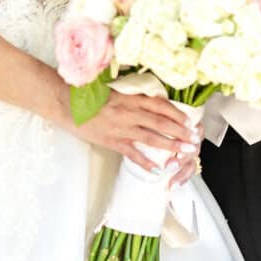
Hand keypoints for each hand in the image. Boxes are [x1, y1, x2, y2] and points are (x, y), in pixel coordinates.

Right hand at [68, 89, 201, 173]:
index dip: (177, 113)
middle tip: (194, 139)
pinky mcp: (112, 141)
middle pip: (161, 122)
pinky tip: (157, 170)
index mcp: (131, 97)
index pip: (160, 105)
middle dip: (180, 131)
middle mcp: (129, 112)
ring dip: (170, 145)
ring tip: (185, 151)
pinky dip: (145, 162)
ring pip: (151, 137)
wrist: (66, 104)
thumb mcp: (114, 91)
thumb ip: (132, 97)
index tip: (189, 120)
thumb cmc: (88, 95)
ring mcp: (121, 128)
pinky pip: (132, 153)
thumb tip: (150, 102)